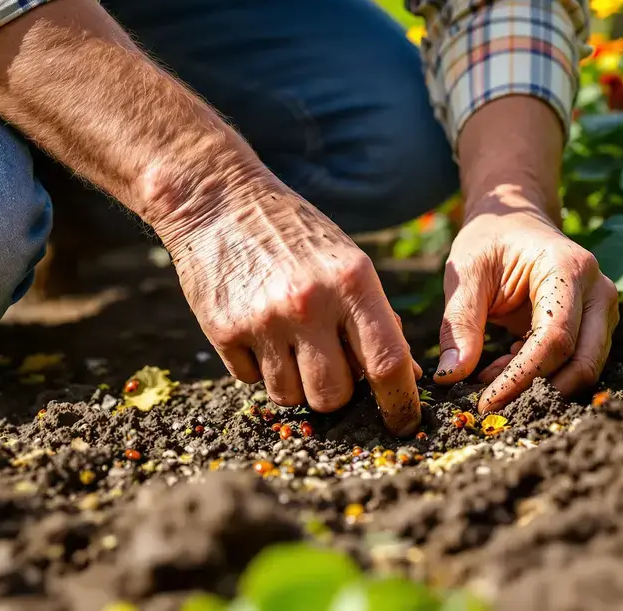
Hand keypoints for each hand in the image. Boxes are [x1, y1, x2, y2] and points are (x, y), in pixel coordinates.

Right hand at [155, 169, 421, 434]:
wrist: (218, 201)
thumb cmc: (295, 234)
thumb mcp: (347, 262)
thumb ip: (374, 316)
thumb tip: (403, 375)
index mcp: (352, 282)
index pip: (387, 362)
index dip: (400, 402)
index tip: (404, 423)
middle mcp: (308, 304)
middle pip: (334, 395)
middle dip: (338, 395)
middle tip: (331, 369)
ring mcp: (263, 320)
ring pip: (291, 396)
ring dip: (296, 384)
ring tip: (291, 344)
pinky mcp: (223, 330)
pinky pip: (251, 381)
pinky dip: (259, 369)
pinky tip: (258, 331)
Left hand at [434, 205, 619, 411]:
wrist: (516, 222)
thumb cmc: (490, 240)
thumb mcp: (465, 272)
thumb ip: (460, 324)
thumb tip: (452, 377)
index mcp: (568, 268)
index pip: (555, 337)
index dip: (522, 376)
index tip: (486, 402)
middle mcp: (598, 291)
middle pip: (582, 361)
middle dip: (538, 391)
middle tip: (491, 404)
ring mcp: (603, 310)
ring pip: (582, 368)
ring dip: (536, 384)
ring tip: (488, 375)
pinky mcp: (596, 326)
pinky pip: (574, 364)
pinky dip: (537, 376)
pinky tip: (500, 366)